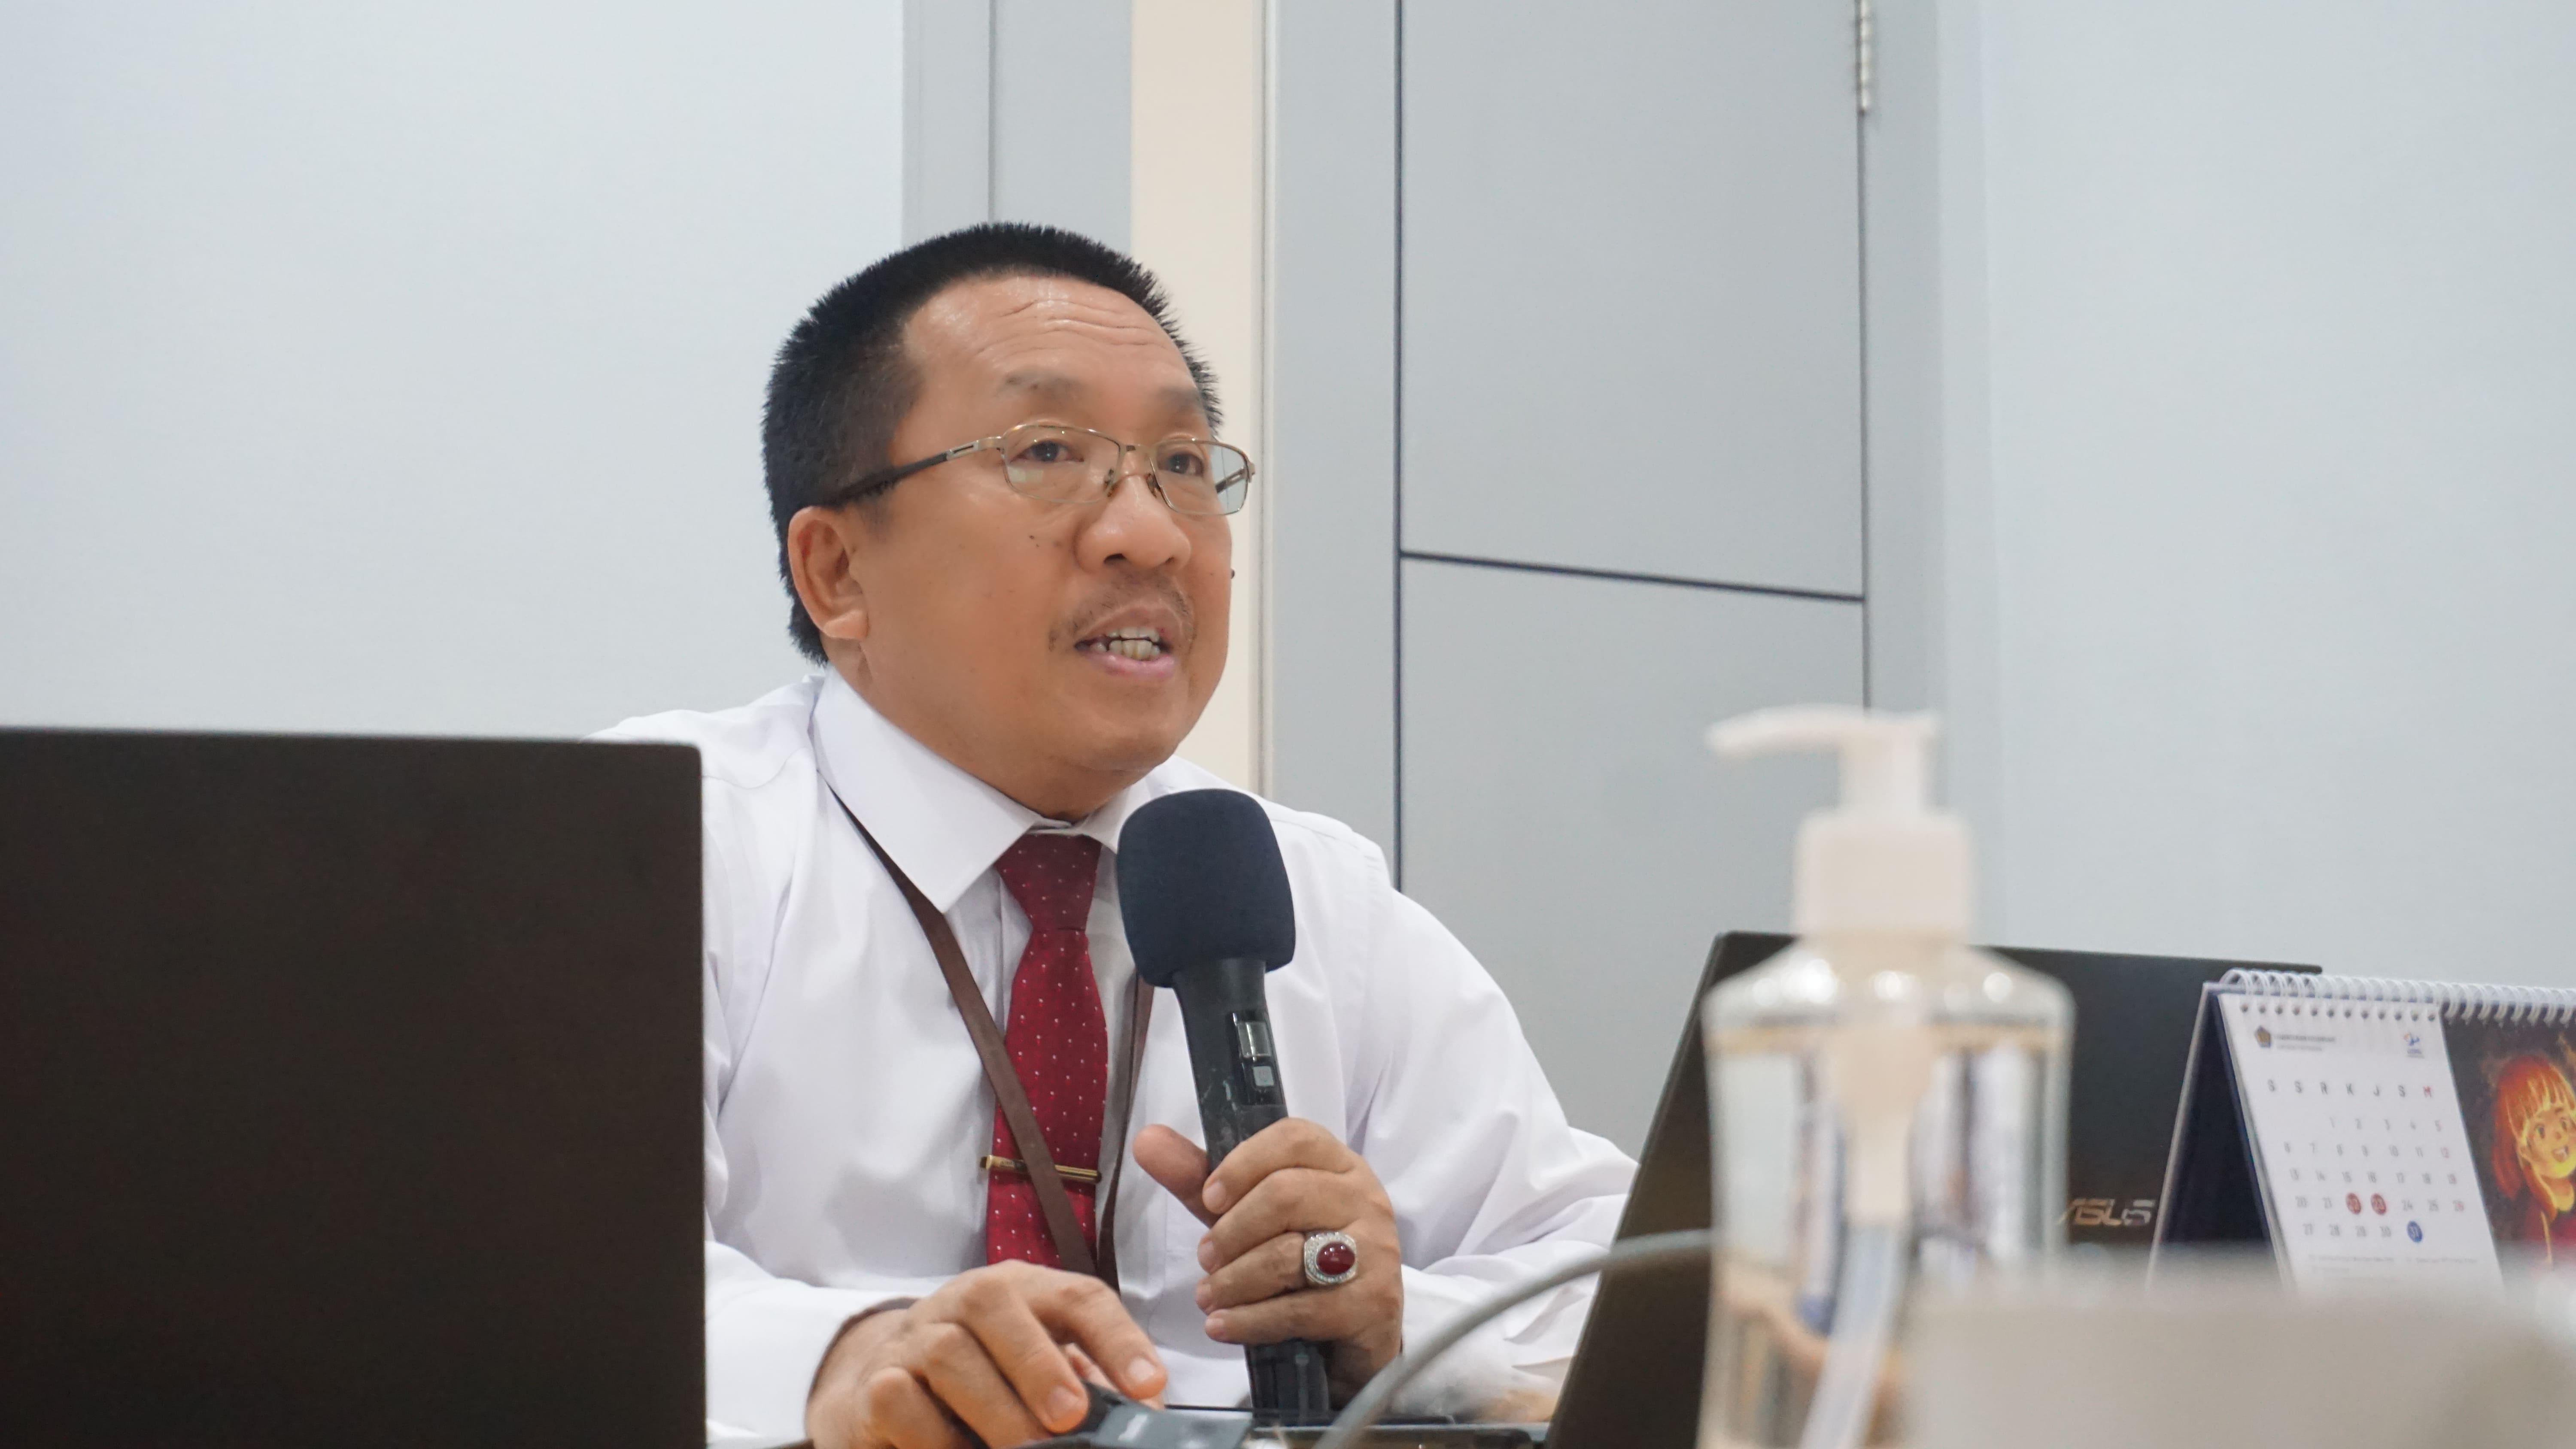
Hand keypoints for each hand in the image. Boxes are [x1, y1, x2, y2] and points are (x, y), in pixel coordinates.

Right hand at [806, 1260, 1166, 1448]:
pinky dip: (934, 1435)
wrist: (887, 1385)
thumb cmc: (988, 1380)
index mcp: (1025, 1292)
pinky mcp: (877, 1383)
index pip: (1077, 1297)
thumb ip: (1092, 1391)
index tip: (1149, 1387)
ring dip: (993, 1407)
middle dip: (1039, 1363)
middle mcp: (968, 1301)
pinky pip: (900, 1398)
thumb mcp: (1045, 1377)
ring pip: (949, 1352)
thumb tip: (1143, 1423)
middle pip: (998, 1306)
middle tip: (1070, 1417)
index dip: (1117, 1338)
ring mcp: (917, 1338)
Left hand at [1134, 1118, 1403, 1399]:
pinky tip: (1223, 1325)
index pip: (1294, 1138)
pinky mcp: (1373, 1303)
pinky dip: (1250, 1320)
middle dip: (1230, 1231)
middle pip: (1285, 1194)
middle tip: (1204, 1258)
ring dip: (1234, 1279)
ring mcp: (1375, 1251)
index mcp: (1339, 1164)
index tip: (1210, 1198)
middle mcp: (1364, 1199)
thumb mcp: (1250, 1215)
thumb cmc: (1300, 1260)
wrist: (1356, 1331)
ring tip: (1209, 1296)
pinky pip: (1300, 1309)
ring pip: (1288, 1254)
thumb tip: (1146, 1140)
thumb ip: (1202, 1179)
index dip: (1243, 1164)